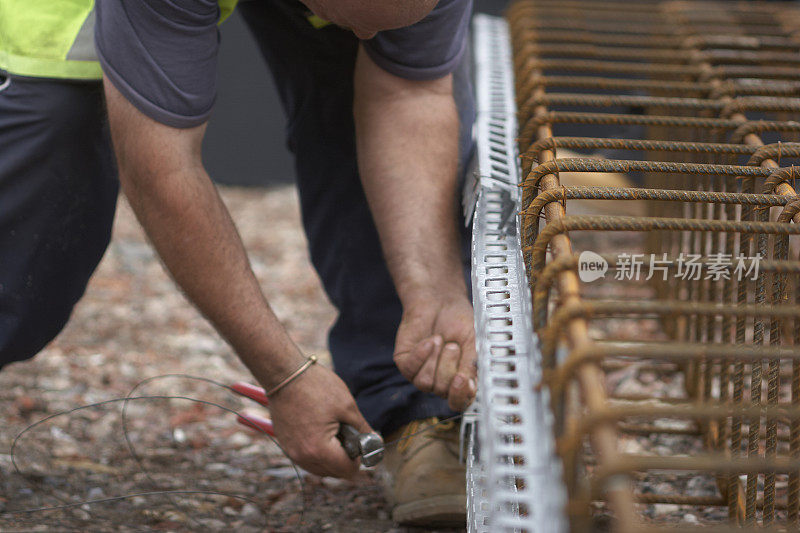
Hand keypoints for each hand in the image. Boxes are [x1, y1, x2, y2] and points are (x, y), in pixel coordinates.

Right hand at [266, 363, 372, 477]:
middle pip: (332, 473)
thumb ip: (362, 429)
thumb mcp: (347, 406)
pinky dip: (317, 452)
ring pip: (318, 468)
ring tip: (336, 432)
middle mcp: (302, 457)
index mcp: (319, 450)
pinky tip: (323, 432)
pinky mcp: (285, 443)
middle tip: (350, 436)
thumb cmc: (316, 386)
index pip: (347, 471)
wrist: (284, 373)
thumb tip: (375, 441)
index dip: (360, 460)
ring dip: (331, 458)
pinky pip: (306, 458)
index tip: (362, 444)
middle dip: (345, 459)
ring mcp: (291, 451)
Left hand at [393, 294, 476, 410]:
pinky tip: (429, 340)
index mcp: (460, 381)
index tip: (463, 379)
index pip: (459, 402)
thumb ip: (473, 364)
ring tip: (440, 339)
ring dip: (435, 359)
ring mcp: (421, 374)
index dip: (460, 395)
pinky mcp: (405, 363)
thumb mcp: (474, 342)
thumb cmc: (460, 322)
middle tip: (453, 345)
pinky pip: (410, 369)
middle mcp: (440, 382)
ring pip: (425, 383)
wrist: (441, 300)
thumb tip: (471, 384)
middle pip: (441, 391)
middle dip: (448, 366)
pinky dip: (421, 354)